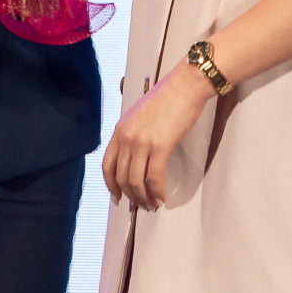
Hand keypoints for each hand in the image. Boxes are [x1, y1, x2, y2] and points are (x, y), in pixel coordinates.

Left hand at [102, 65, 216, 209]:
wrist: (184, 87)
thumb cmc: (167, 99)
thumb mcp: (139, 116)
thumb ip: (132, 135)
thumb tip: (135, 159)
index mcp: (119, 130)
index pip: (107, 166)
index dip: (111, 186)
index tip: (118, 198)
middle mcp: (126, 137)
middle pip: (121, 178)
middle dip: (130, 196)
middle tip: (141, 205)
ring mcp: (142, 142)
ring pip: (136, 181)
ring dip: (144, 198)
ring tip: (152, 205)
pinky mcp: (160, 146)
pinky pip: (154, 178)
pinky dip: (157, 192)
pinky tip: (162, 197)